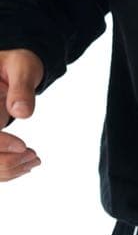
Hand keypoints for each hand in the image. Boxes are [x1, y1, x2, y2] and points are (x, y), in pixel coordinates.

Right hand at [0, 48, 43, 180]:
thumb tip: (21, 112)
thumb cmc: (18, 65)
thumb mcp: (23, 66)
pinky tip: (26, 162)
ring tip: (34, 160)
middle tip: (34, 157)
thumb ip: (22, 86)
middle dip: (5, 162)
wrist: (14, 70)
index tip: (22, 147)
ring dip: (8, 169)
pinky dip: (7, 169)